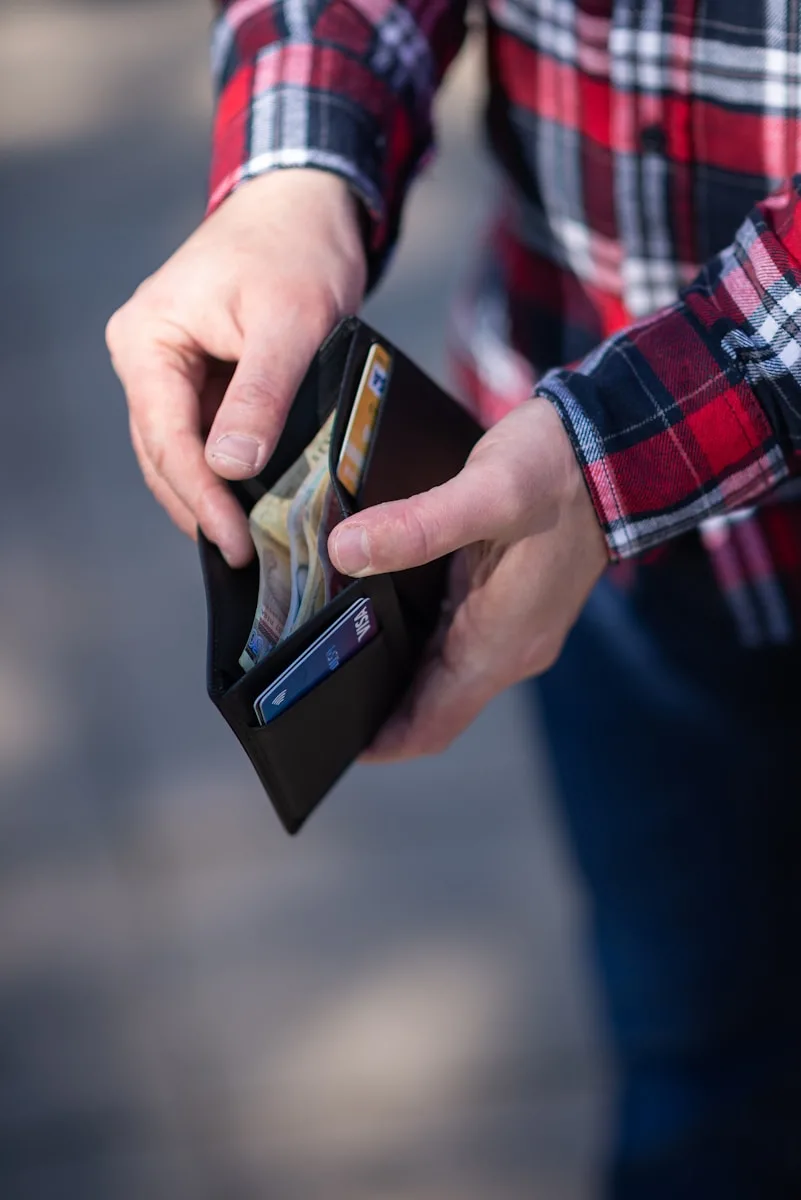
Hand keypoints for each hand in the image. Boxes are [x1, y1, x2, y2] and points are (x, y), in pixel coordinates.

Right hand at [106, 170, 366, 565]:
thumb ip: (261, 394)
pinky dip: (227, 471)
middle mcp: (146, 356)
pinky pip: (205, 435)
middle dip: (201, 508)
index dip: (200, 499)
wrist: (306, 206)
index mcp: (148, 340)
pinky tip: (254, 503)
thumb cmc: (297, 250)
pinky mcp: (201, 376)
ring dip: (211, 496)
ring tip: (249, 542)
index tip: (235, 544)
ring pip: (181, 451)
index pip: (165, 439)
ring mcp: (170, 368)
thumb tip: (231, 467)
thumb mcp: (290, 323)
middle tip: (244, 556)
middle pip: (163, 454)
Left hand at [328, 399, 608, 759]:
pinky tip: (378, 613)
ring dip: (393, 673)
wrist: (616, 448)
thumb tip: (345, 552)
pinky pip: (455, 641)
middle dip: (373, 706)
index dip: (379, 742)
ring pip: (441, 675)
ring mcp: (514, 629)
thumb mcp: (487, 489)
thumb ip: (418, 525)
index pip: (432, 727)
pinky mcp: (512, 603)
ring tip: (329, 654)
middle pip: (431, 705)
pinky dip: (414, 641)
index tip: (324, 739)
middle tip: (309, 688)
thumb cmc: (557, 470)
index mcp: (500, 644)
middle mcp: (509, 649)